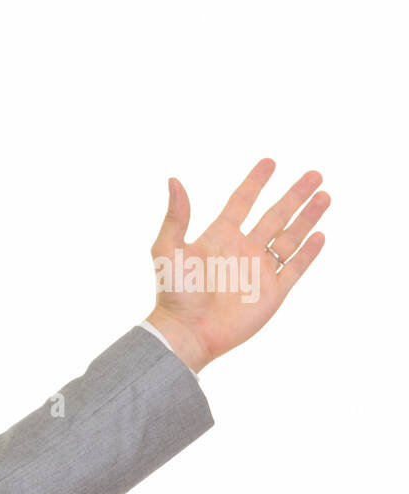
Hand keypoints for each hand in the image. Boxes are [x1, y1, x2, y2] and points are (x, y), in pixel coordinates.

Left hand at [146, 158, 327, 371]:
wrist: (187, 332)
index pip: (241, 202)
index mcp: (219, 237)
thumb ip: (175, 217)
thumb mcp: (168, 250)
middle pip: (275, 215)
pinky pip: (294, 268)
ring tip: (325, 195)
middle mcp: (242, 250)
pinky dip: (308, 252)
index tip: (270, 162)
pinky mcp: (272, 292)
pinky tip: (320, 235)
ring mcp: (259, 270)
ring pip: (289, 238)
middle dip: (295, 195)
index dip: (255, 182)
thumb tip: (173, 180)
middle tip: (314, 174)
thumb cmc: (174, 293)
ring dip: (308, 218)